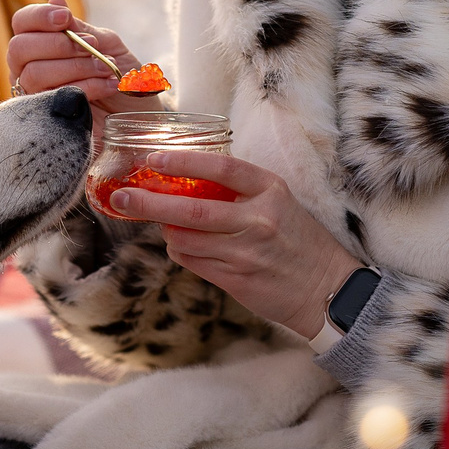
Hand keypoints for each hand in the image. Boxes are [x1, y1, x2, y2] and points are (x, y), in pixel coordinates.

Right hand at [8, 0, 162, 118]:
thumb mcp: (105, 43)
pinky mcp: (46, 120)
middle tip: (92, 47)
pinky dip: (87, 86)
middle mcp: (28, 69)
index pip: (22, 22)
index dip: (38, 17)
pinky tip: (108, 84)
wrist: (139, 111)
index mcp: (41, 44)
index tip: (65, 18)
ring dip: (77, 66)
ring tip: (108, 68)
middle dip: (58, 44)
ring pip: (35, 74)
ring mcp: (34, 97)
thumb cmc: (120, 74)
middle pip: (19, 49)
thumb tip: (55, 1)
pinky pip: (54, 97)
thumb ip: (78, 27)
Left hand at [107, 150, 364, 339]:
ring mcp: (245, 252)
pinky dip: (180, 251)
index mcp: (271, 191)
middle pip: (192, 210)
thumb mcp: (280, 202)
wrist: (326, 289)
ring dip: (166, 232)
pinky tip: (182, 246)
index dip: (184, 161)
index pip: (222, 167)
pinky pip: (192, 262)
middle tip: (121, 197)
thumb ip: (241, 192)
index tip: (153, 159)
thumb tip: (187, 183)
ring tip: (163, 224)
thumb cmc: (299, 241)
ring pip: (185, 239)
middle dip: (150, 203)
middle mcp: (258, 220)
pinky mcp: (236, 280)